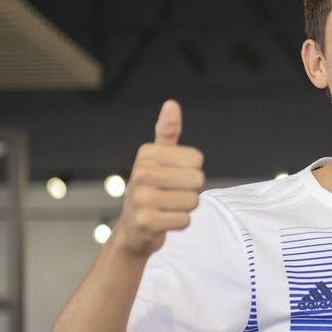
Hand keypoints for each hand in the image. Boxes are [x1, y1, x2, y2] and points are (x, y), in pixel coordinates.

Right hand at [117, 100, 204, 257]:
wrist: (134, 227)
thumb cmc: (151, 189)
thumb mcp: (157, 158)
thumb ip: (168, 133)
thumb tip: (172, 104)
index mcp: (147, 153)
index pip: (197, 159)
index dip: (192, 171)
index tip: (174, 176)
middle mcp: (141, 172)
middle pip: (197, 180)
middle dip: (191, 191)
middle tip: (172, 194)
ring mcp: (141, 197)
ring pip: (193, 201)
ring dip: (185, 208)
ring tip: (167, 207)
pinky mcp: (146, 221)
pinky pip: (184, 220)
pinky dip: (179, 223)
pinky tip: (164, 220)